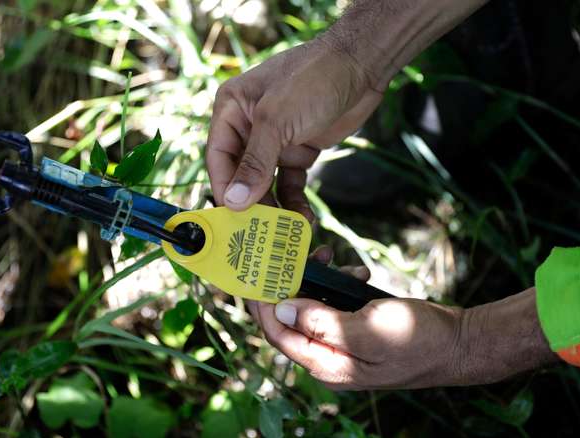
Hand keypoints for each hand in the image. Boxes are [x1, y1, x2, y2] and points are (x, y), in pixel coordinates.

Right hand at [206, 37, 383, 219]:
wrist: (361, 65)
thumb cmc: (312, 79)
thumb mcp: (277, 120)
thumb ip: (255, 163)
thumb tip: (234, 202)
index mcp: (231, 110)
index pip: (218, 157)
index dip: (225, 188)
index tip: (233, 217)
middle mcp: (249, 126)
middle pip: (242, 174)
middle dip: (252, 202)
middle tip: (260, 231)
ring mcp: (275, 139)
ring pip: (266, 182)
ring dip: (276, 206)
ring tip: (285, 229)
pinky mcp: (299, 149)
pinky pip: (290, 181)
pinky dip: (295, 199)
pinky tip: (304, 216)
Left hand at [248, 247, 556, 389]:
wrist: (459, 342)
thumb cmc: (418, 340)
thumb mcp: (368, 331)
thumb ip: (321, 323)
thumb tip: (282, 310)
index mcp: (326, 365)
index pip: (277, 334)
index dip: (264, 304)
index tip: (257, 272)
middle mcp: (328, 358)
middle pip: (290, 319)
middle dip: (291, 283)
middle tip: (297, 254)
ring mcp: (342, 344)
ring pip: (311, 307)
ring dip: (318, 280)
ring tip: (332, 259)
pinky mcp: (355, 330)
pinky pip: (334, 305)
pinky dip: (339, 286)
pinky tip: (356, 273)